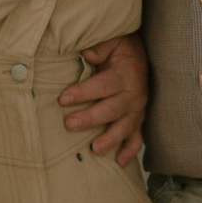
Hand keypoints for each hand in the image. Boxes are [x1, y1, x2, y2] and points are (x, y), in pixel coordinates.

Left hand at [64, 32, 148, 166]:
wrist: (138, 54)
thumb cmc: (119, 47)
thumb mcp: (112, 40)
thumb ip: (100, 45)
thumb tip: (87, 52)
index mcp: (125, 74)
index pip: (103, 85)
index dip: (83, 92)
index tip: (63, 99)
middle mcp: (134, 94)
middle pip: (112, 109)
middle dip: (90, 118)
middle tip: (69, 124)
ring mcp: (137, 110)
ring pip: (125, 127)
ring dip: (110, 139)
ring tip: (94, 149)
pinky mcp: (137, 120)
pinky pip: (137, 138)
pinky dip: (130, 151)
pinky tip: (119, 162)